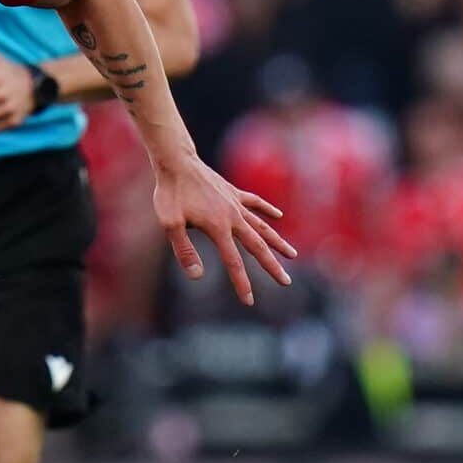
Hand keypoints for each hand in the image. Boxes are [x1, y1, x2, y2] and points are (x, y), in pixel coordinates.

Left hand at [153, 155, 297, 304]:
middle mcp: (233, 216)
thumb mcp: (170, 224)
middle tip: (286, 282)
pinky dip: (267, 209)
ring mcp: (235, 203)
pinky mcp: (233, 192)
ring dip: (277, 241)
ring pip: (262, 226)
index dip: (242, 283)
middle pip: (257, 246)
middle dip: (272, 266)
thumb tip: (196, 276)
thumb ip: (183, 250)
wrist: (176, 161)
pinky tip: (278, 215)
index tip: (249, 301)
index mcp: (218, 227)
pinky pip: (255, 202)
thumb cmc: (170, 193)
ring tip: (292, 255)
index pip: (234, 262)